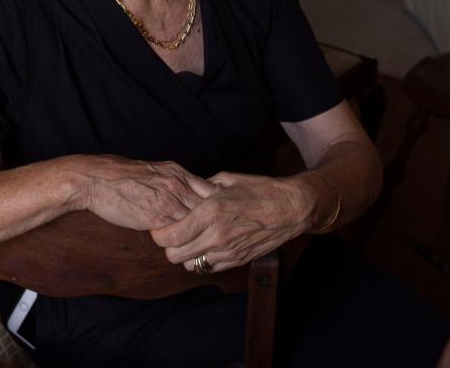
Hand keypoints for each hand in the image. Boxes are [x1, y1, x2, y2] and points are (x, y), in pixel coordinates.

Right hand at [71, 155, 215, 230]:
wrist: (96, 180)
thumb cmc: (120, 177)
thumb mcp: (154, 172)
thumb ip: (173, 182)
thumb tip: (186, 195)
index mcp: (177, 172)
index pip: (209, 190)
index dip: (214, 206)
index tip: (216, 217)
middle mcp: (177, 184)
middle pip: (209, 207)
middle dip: (213, 221)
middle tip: (214, 233)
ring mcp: (169, 201)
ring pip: (197, 221)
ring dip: (199, 233)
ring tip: (200, 244)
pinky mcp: (157, 217)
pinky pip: (179, 233)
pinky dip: (183, 240)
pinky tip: (181, 246)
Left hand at [150, 171, 317, 272]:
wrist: (291, 209)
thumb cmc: (259, 190)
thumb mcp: (226, 180)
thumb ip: (200, 188)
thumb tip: (184, 192)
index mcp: (210, 212)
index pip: (168, 236)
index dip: (158, 233)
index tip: (160, 226)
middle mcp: (216, 236)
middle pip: (174, 256)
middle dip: (169, 246)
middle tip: (174, 233)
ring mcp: (227, 252)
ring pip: (190, 265)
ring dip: (186, 255)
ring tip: (192, 239)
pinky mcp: (237, 261)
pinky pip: (209, 268)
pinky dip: (204, 259)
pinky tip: (209, 244)